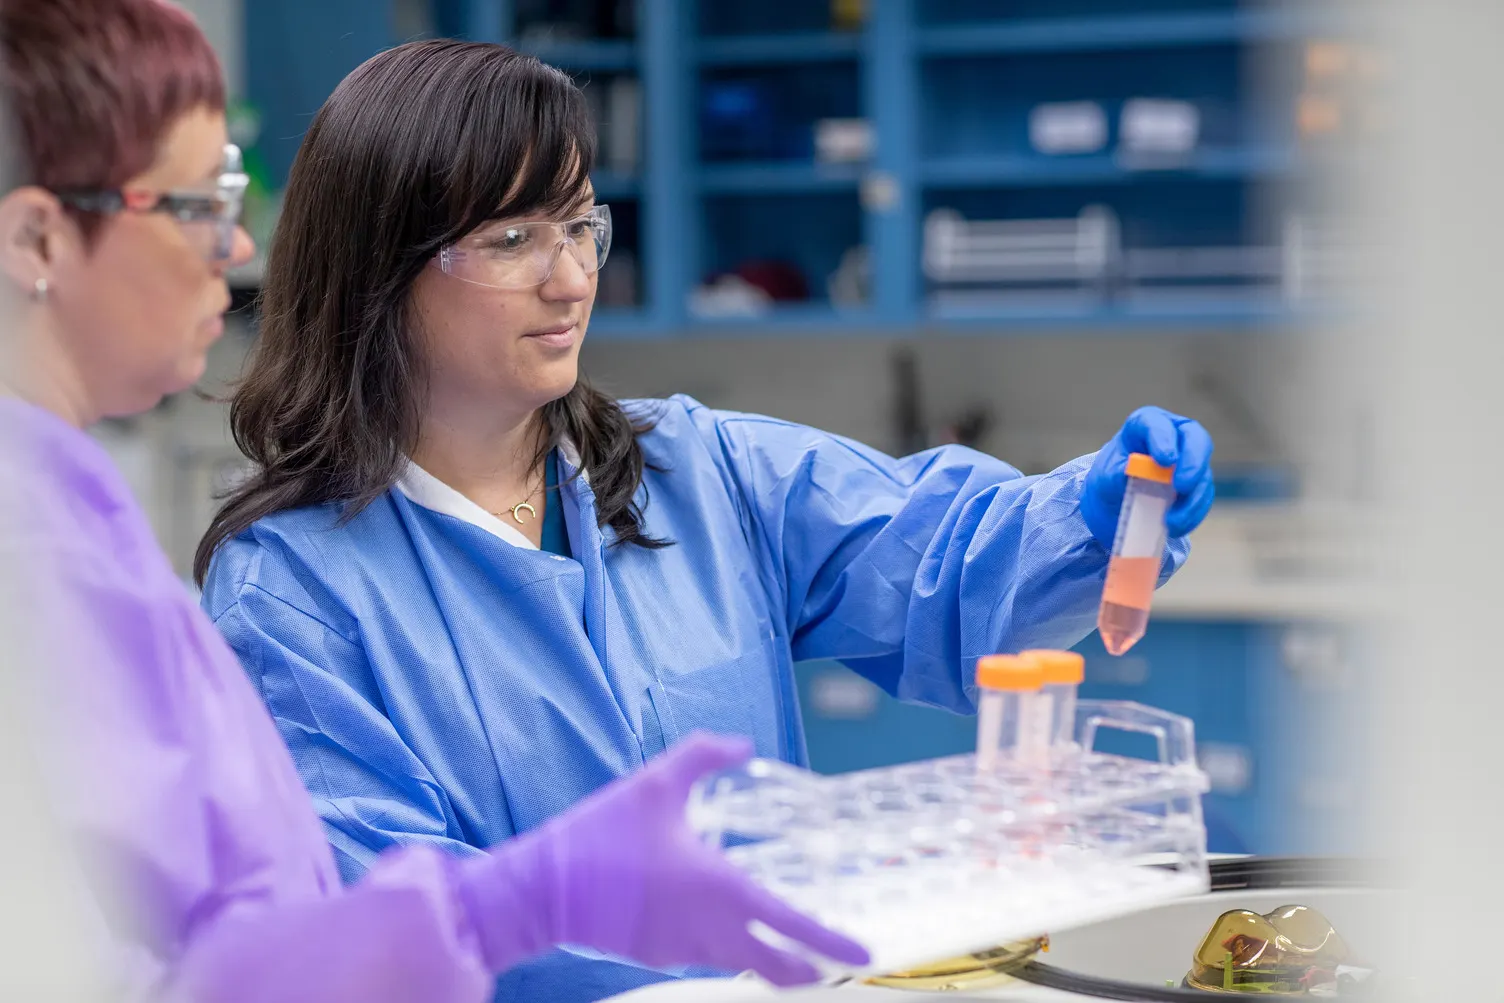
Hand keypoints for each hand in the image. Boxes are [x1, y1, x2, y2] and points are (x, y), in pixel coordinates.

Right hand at [461, 733, 869, 985]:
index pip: (791, 925)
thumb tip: (743, 744)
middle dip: (809, 969)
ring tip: (782, 938)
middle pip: (775, 966)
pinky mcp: (656, 955)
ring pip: (739, 959)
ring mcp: (682, 949)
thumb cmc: (602, 833)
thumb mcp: (657, 781)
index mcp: (720, 889)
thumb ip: (705, 756)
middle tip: (834, 963)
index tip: (863, 954)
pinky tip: (717, 920)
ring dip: (765, 954)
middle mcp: (708, 930)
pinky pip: (703, 952)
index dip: (832, 942)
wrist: (543, 888)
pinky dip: (723, 944)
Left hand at [1080, 406, 1214, 548]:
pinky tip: (1176, 526)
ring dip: (1192, 498)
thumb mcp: (1104, 478)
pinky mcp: (1197, 483)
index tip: (1164, 460)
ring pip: (1203, 472)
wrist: (1116, 501)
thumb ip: (1114, 474)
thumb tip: (1130, 472)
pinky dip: (1193, 513)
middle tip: (1183, 486)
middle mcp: (1173, 436)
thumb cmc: (1109, 480)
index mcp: (1145, 426)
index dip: (1164, 438)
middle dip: (1193, 463)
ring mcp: (1189, 459)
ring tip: (1171, 520)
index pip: (1157, 424)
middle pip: (1195, 438)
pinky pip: (1203, 496)